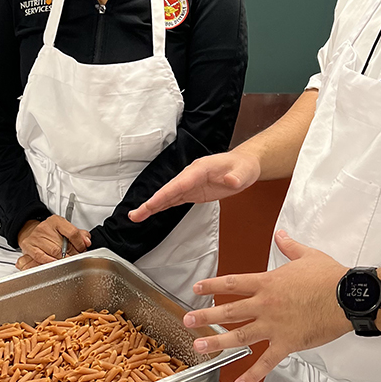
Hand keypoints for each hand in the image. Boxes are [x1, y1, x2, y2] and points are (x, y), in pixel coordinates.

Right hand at [16, 217, 91, 268]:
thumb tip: (87, 240)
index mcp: (56, 221)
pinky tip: (56, 263)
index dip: (80, 243)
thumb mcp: (65, 228)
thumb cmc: (49, 231)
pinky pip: (42, 258)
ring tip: (68, 260)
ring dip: (63, 260)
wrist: (30, 232)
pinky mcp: (29, 247)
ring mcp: (36, 238)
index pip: (72, 232)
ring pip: (54, 253)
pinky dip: (51, 262)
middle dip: (72, 254)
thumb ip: (79, 234)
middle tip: (76, 257)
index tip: (82, 248)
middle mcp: (44, 228)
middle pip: (63, 245)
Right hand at [129, 150, 260, 222]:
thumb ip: (237, 176)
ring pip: (167, 195)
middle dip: (151, 202)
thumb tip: (231, 180)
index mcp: (200, 169)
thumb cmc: (243, 166)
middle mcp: (191, 175)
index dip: (165, 194)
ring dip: (152, 206)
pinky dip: (161, 205)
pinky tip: (151, 211)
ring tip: (136, 216)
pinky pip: (173, 199)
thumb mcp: (244, 172)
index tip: (152, 204)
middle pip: (167, 190)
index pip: (179, 183)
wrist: (243, 165)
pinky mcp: (192, 191)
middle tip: (135, 214)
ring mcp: (190, 184)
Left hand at [183, 231, 349, 381]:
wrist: (347, 296)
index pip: (233, 283)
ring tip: (200, 347)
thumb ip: (289, 246)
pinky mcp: (287, 343)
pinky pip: (266, 361)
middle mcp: (266, 304)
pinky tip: (240, 381)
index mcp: (268, 283)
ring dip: (218, 342)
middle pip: (229, 310)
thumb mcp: (306, 255)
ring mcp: (274, 325)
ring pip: (240, 335)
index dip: (212, 285)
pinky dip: (252, 373)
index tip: (197, 288)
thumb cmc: (329, 277)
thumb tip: (281, 235)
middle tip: (188, 320)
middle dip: (205, 316)